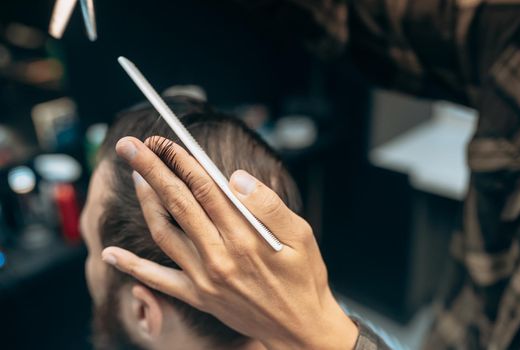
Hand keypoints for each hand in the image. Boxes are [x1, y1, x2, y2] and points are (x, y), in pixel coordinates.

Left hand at [101, 136, 358, 349]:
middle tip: (130, 146)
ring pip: (164, 232)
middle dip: (151, 169)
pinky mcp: (197, 295)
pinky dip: (132, 266)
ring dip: (146, 201)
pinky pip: (157, 279)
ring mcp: (204, 277)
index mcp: (245, 236)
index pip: (205, 188)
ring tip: (135, 176)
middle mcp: (219, 255)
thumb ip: (268, 205)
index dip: (181, 160)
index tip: (165, 141)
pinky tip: (109, 253)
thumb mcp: (302, 235)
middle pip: (178, 202)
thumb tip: (236, 178)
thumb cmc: (303, 277)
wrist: (298, 327)